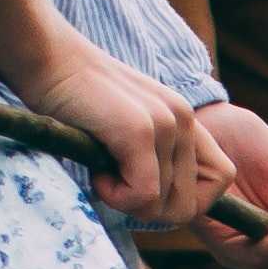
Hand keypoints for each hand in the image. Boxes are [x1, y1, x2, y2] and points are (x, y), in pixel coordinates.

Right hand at [5, 22, 224, 228]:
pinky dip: (115, 196)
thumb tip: (161, 206)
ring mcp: (165, 124)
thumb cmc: (76, 99)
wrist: (46, 58)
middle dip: (151, 210)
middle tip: (117, 184)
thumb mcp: (126, 126)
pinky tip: (95, 171)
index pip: (222, 178)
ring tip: (101, 168)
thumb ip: (153, 156)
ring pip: (165, 206)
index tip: (149, 188)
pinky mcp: (138, 131)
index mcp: (185, 120)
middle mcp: (184, 119)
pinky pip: (143, 196)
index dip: (189, 198)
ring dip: (127, 201)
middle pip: (191, 205)